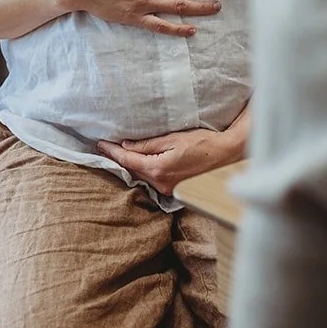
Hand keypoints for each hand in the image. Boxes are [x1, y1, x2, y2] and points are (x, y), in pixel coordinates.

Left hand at [97, 112, 247, 194]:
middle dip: (117, 159)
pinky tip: (136, 163)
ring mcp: (168, 189)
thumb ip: (148, 144)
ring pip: (141, 176)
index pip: (128, 160)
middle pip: (132, 170)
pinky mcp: (174, 189)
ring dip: (129, 165)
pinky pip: (152, 180)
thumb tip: (126, 146)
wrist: (226, 155)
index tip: (100, 144)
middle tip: (103, 147)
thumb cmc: (203, 143)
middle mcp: (161, 183)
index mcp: (158, 169)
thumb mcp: (172, 138)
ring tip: (115, 154)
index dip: (112, 152)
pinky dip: (142, 171)